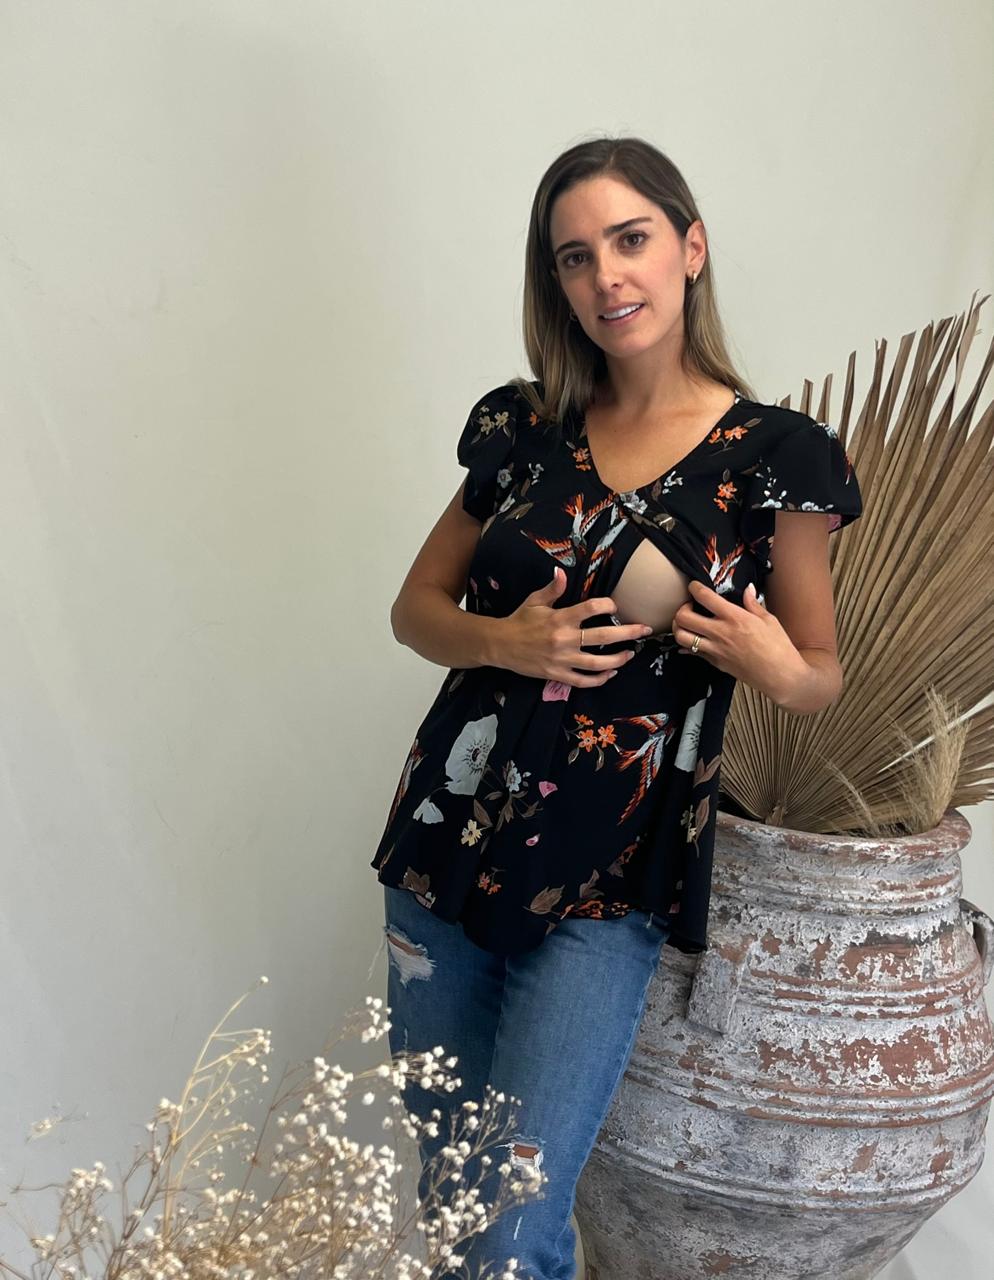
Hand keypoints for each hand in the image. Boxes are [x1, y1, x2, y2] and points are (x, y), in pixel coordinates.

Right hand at [496, 567, 651, 687]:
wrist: (499, 645)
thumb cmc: (519, 621)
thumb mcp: (534, 601)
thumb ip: (552, 588)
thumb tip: (562, 572)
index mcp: (560, 618)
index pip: (592, 608)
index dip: (608, 605)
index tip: (615, 606)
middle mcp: (564, 639)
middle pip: (603, 637)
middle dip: (628, 633)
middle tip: (644, 630)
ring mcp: (562, 660)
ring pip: (597, 663)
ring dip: (618, 659)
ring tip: (630, 654)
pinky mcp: (557, 675)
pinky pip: (583, 681)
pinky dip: (599, 679)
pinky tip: (610, 674)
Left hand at [672, 580, 804, 698]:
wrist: (781, 676)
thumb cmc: (779, 647)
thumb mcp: (769, 620)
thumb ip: (753, 604)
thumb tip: (748, 589)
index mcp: (735, 618)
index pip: (705, 597)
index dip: (694, 588)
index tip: (694, 586)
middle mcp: (720, 633)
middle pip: (684, 618)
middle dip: (680, 609)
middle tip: (689, 607)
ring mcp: (715, 650)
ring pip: (682, 637)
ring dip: (679, 628)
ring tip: (687, 624)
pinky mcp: (715, 663)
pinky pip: (693, 653)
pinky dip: (687, 646)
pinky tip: (693, 640)